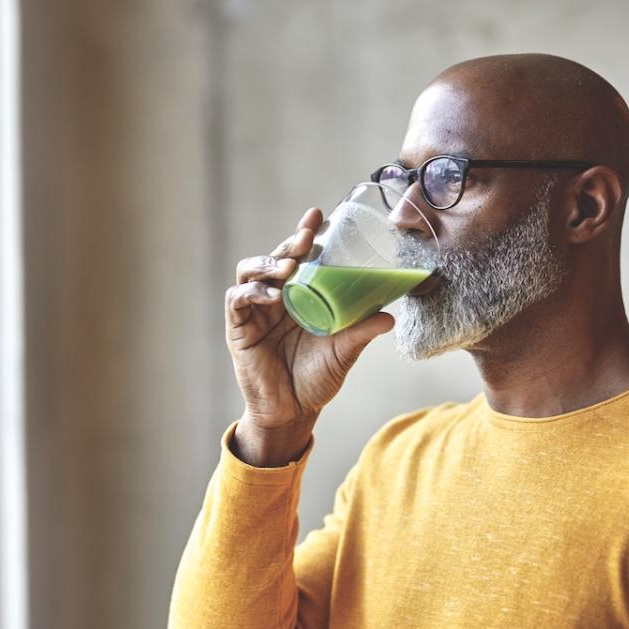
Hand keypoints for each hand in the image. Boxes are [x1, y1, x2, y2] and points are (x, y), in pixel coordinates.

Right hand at [224, 207, 396, 465]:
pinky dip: (252, 292)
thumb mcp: (344, 351)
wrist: (292, 412)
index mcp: (299, 295)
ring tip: (289, 267)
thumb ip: (361, 331)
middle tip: (307, 236)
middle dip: (289, 243)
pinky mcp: (239, 328)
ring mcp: (254, 311)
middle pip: (275, 257)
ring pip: (249, 271)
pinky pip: (238, 300)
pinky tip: (271, 295)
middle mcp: (275, 297)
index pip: (299, 256)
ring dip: (268, 263)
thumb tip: (390, 315)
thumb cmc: (316, 379)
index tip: (318, 216)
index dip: (305, 234)